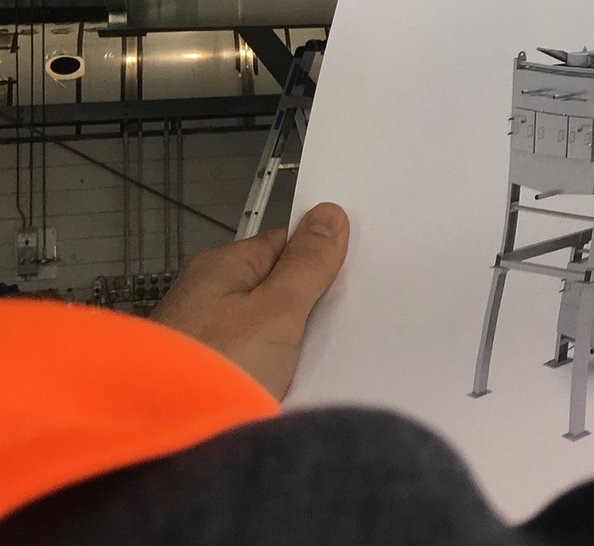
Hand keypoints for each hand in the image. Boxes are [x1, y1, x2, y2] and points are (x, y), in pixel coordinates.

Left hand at [150, 203, 349, 398]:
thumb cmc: (216, 367)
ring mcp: (210, 340)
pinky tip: (307, 378)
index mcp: (220, 270)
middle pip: (277, 288)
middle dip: (313, 301)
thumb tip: (328, 213)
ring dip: (299, 339)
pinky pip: (261, 362)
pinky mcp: (216, 378)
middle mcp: (210, 300)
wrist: (170, 444)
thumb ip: (306, 264)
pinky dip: (283, 369)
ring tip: (337, 348)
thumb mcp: (276, 311)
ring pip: (271, 329)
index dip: (321, 257)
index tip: (359, 271)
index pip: (283, 246)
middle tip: (357, 312)